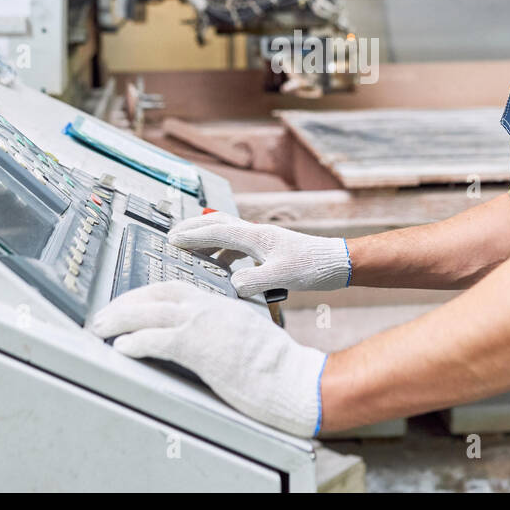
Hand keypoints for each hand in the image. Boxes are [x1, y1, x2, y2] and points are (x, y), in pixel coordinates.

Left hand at [90, 282, 326, 436]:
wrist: (291, 378)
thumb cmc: (275, 365)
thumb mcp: (245, 334)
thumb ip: (222, 329)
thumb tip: (203, 338)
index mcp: (219, 303)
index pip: (173, 287)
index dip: (144, 293)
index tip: (127, 302)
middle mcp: (208, 307)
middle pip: (155, 294)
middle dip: (123, 303)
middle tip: (102, 316)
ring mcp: (203, 325)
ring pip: (150, 313)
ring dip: (119, 320)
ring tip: (100, 329)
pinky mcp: (199, 347)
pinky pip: (157, 339)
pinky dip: (135, 342)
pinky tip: (122, 349)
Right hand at [167, 211, 350, 295]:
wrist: (338, 263)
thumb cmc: (314, 267)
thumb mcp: (281, 277)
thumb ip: (254, 281)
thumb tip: (231, 286)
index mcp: (256, 236)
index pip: (216, 231)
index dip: (192, 235)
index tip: (171, 239)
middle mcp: (257, 234)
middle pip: (219, 224)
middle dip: (195, 229)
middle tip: (174, 236)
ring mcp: (264, 240)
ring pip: (228, 234)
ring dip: (209, 240)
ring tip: (193, 252)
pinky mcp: (271, 250)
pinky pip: (239, 246)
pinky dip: (225, 252)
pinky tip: (225, 267)